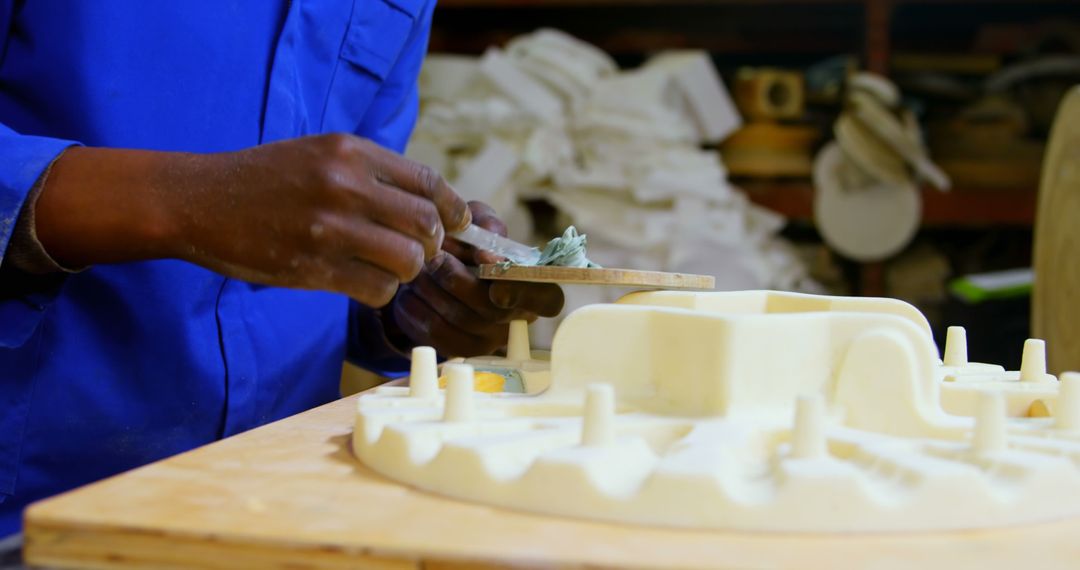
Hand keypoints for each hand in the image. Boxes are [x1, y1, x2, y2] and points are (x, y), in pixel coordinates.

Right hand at [37, 134, 470, 307]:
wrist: (199, 201)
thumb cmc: (264, 179)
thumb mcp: (319, 153)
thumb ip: (371, 172)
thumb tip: (430, 204)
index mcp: (350, 152)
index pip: (428, 182)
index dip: (452, 208)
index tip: (458, 224)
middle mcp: (345, 185)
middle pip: (426, 224)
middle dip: (433, 244)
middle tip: (421, 252)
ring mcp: (329, 228)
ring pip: (407, 261)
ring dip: (406, 271)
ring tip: (388, 268)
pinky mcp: (313, 267)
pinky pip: (376, 289)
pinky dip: (380, 292)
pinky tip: (364, 283)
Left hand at [386, 202, 563, 356]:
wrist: (428, 272)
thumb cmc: (462, 245)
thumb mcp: (475, 224)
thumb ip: (485, 224)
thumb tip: (487, 247)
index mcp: (531, 286)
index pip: (548, 299)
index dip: (523, 292)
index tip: (495, 281)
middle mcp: (515, 318)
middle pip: (494, 311)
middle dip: (459, 281)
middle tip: (436, 258)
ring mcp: (487, 339)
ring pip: (460, 320)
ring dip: (433, 290)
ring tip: (420, 268)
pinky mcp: (456, 349)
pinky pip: (434, 332)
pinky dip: (417, 307)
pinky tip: (412, 290)